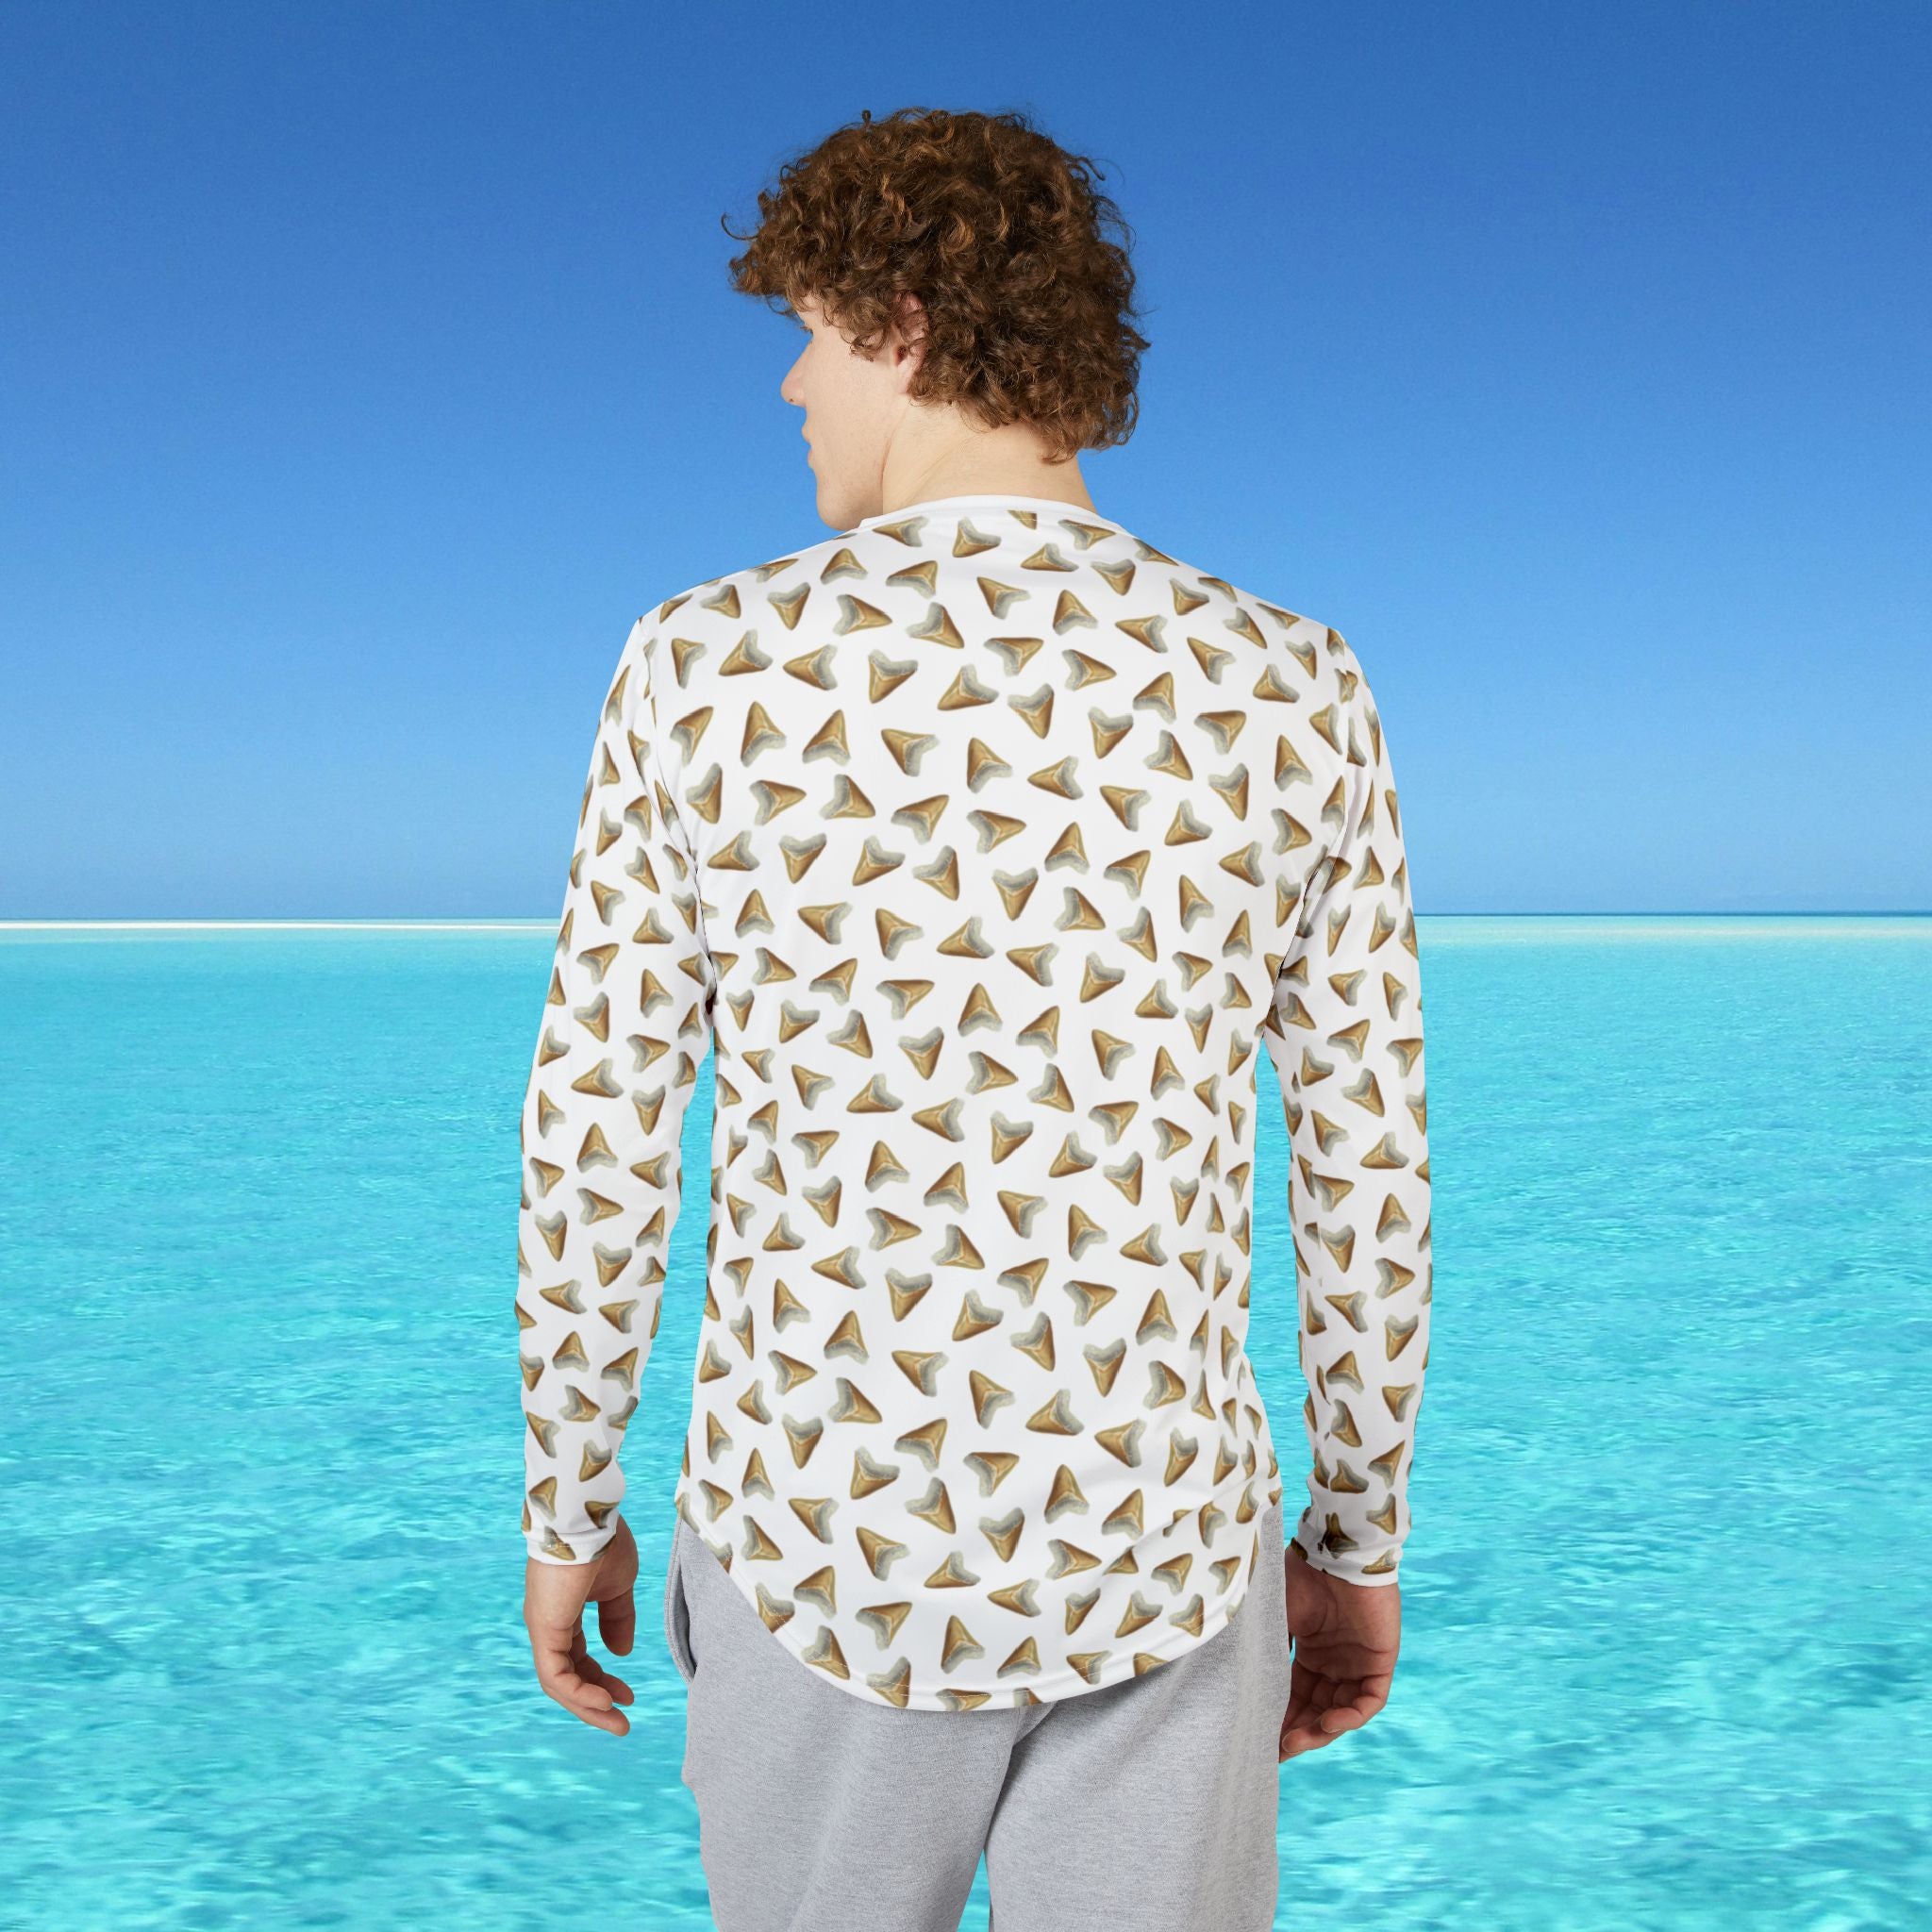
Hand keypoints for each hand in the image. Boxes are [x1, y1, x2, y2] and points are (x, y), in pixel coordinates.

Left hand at [523, 1512, 639, 1734]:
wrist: (588, 1516)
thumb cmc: (603, 1541)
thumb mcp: (619, 1586)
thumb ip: (619, 1618)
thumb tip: (621, 1652)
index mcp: (563, 1610)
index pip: (577, 1656)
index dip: (601, 1678)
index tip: (628, 1694)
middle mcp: (548, 1622)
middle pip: (567, 1674)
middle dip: (595, 1699)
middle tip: (622, 1719)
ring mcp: (543, 1626)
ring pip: (559, 1682)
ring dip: (587, 1705)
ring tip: (616, 1721)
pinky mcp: (544, 1628)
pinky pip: (556, 1675)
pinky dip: (578, 1693)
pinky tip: (602, 1702)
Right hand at [1278, 1541, 1400, 1759]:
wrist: (1337, 1549)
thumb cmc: (1302, 1574)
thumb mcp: (1275, 1614)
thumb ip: (1264, 1646)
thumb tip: (1238, 1681)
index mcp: (1309, 1649)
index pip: (1294, 1693)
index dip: (1279, 1717)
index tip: (1259, 1741)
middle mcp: (1334, 1661)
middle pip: (1316, 1708)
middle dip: (1296, 1731)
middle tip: (1276, 1752)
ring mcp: (1357, 1662)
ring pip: (1341, 1711)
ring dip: (1320, 1731)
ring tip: (1295, 1742)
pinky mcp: (1381, 1661)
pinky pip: (1369, 1700)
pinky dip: (1350, 1716)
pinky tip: (1328, 1722)